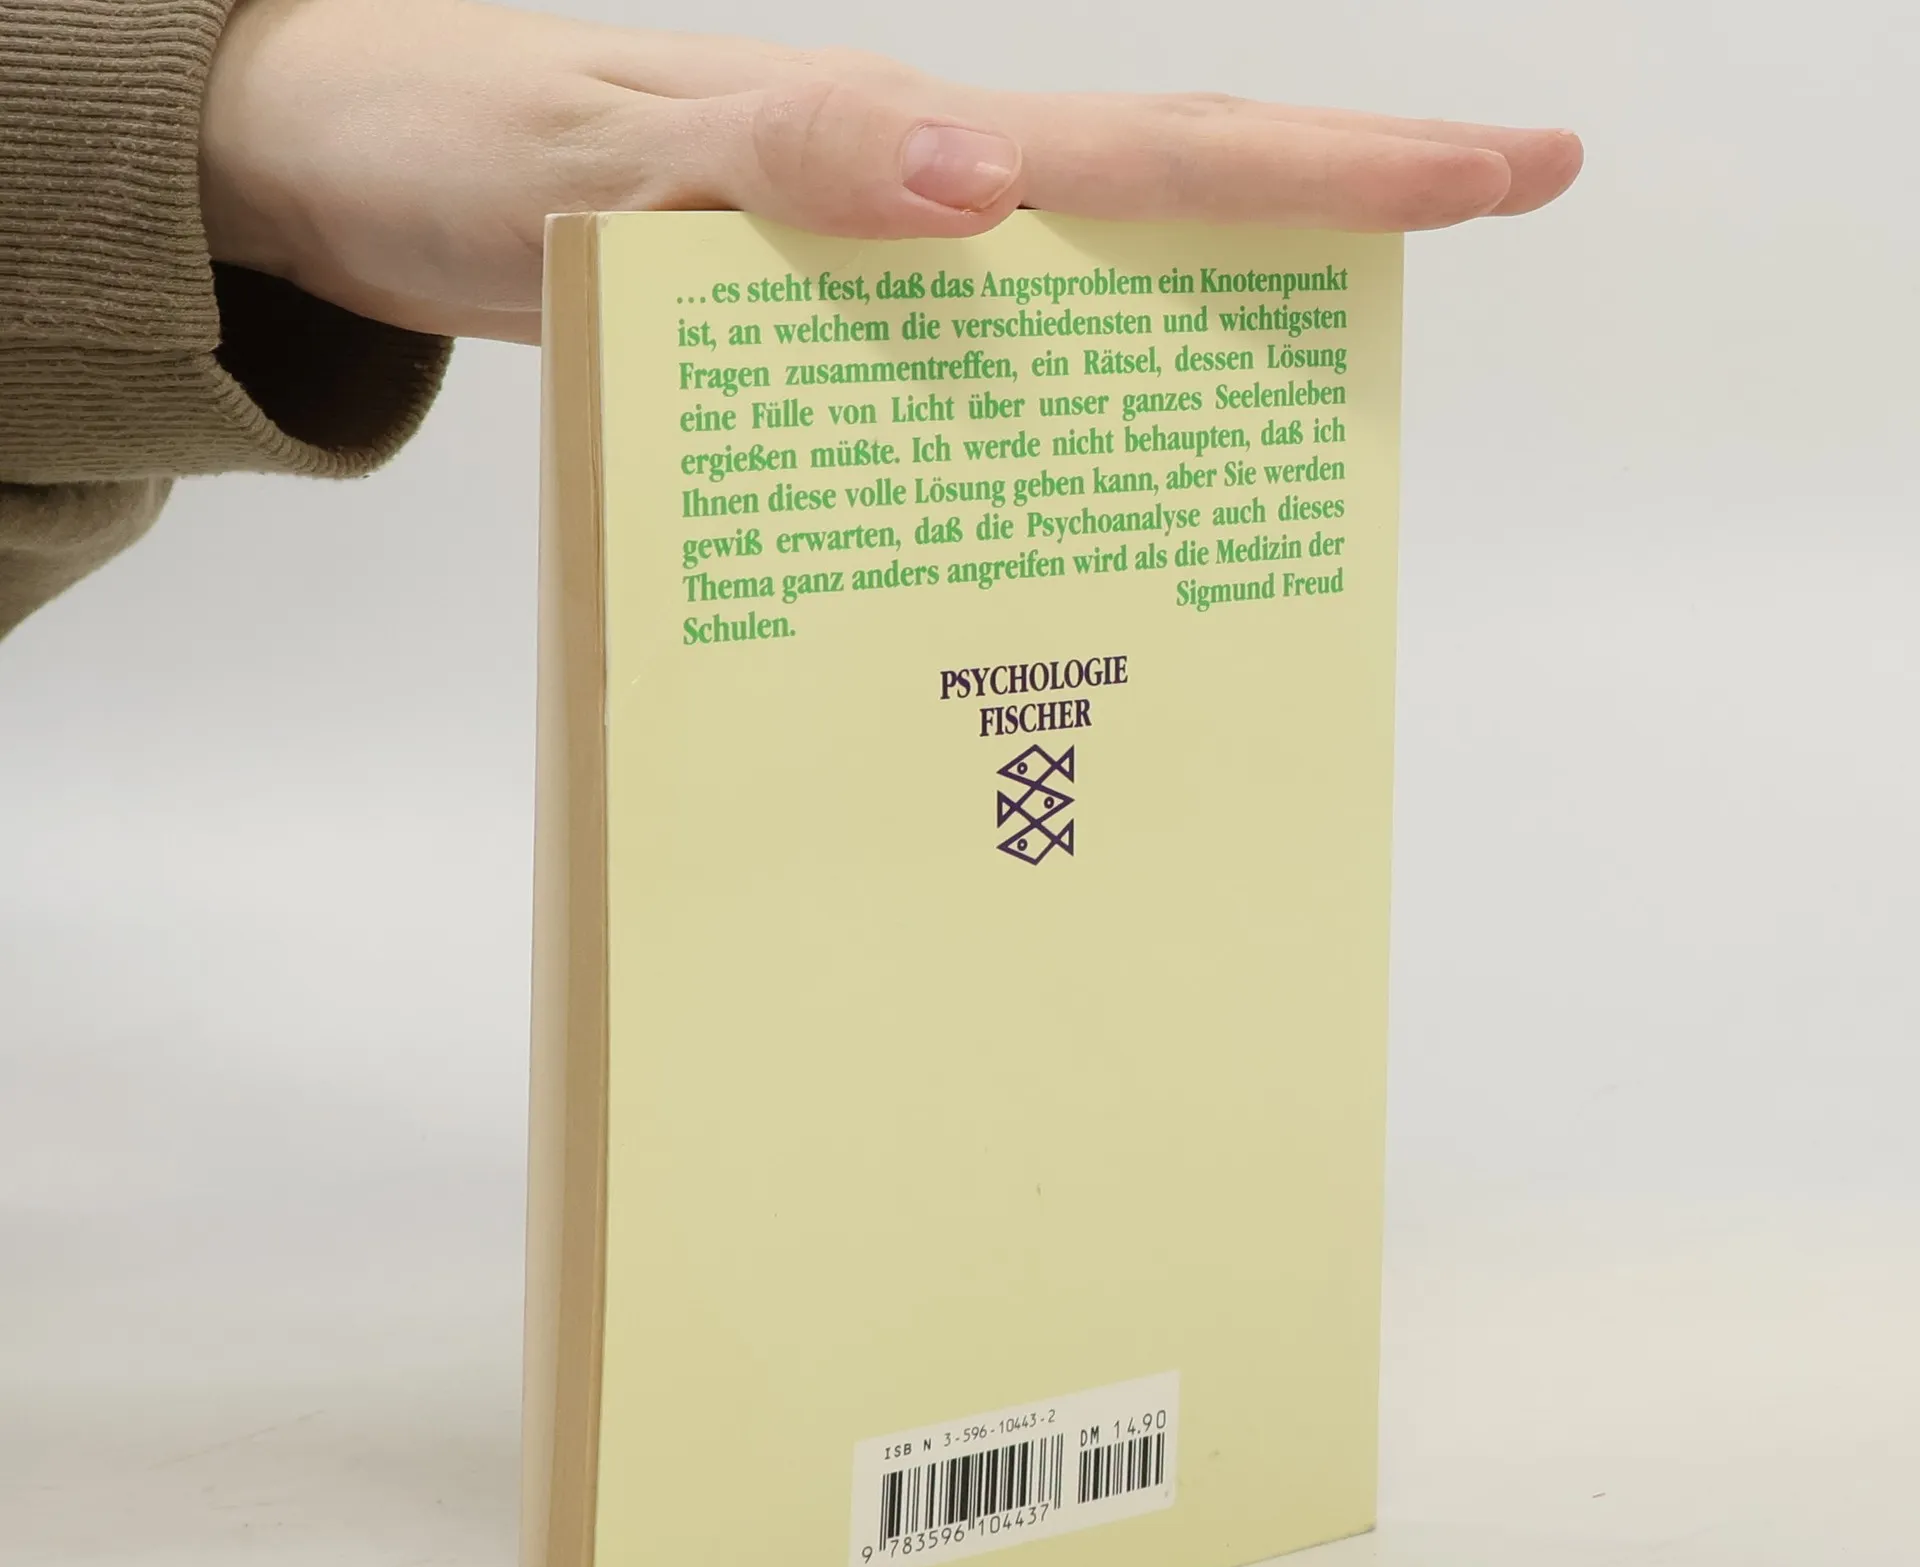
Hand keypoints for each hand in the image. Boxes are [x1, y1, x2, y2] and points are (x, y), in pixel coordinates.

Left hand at [200, 0, 1582, 344]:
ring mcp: (876, 279)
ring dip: (1208, 345)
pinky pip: (973, 380)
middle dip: (1333, 225)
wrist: (356, 189)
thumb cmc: (462, 151)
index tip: (1510, 170)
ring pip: (1081, 307)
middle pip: (1163, 212)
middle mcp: (914, 210)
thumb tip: (986, 174)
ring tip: (1321, 429)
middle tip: (1489, 237)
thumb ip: (789, 158)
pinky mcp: (824, 342)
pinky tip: (1081, 494)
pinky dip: (1050, 424)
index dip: (1341, 165)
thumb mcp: (614, 154)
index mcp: (897, 148)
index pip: (1158, 153)